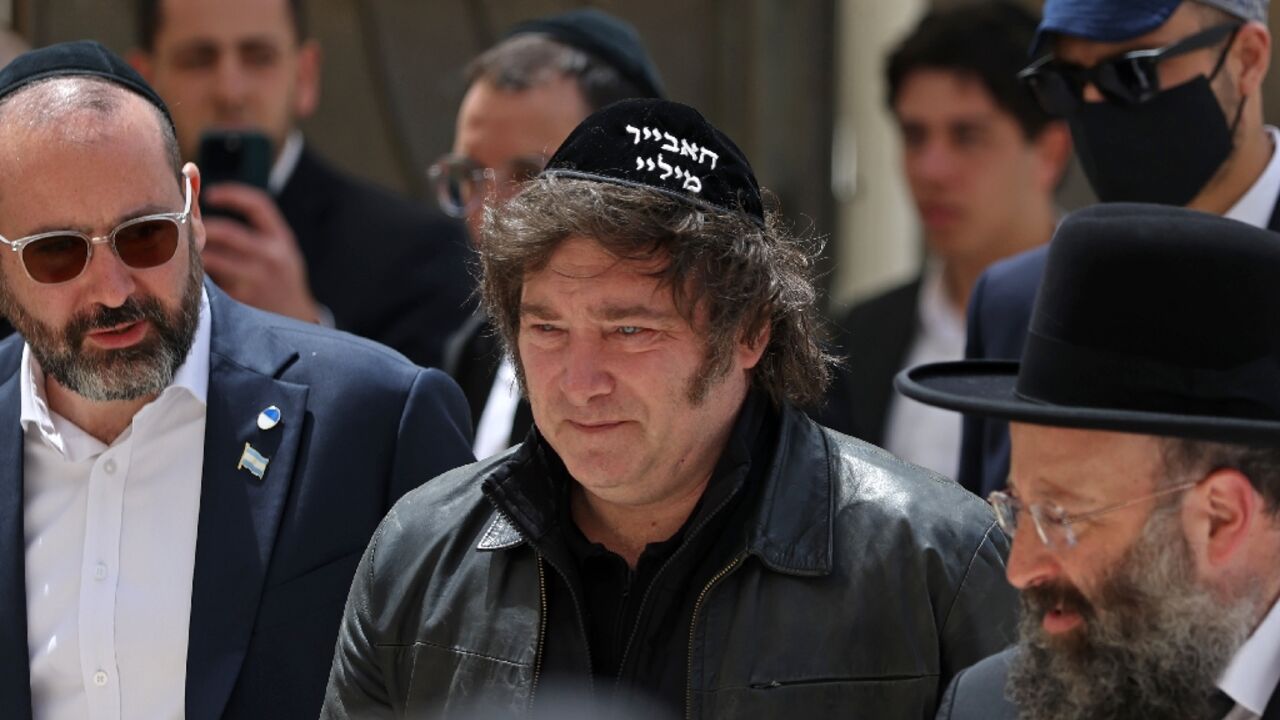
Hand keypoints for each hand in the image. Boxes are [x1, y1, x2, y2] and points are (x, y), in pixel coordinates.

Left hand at [199, 182, 320, 322]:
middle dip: (201, 227)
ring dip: (194, 253)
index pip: (257, 205)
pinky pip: (211, 282)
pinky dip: (197, 276)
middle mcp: (272, 257)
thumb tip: (211, 205)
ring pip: (212, 258)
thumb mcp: (280, 251)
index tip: (211, 193)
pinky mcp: (242, 300)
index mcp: (282, 240)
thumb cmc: (281, 280)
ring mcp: (256, 280)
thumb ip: (257, 233)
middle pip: (226, 232)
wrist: (297, 319)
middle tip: (185, 227)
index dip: (231, 194)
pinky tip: (190, 276)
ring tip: (183, 251)